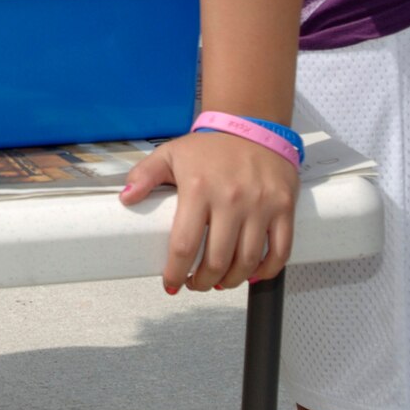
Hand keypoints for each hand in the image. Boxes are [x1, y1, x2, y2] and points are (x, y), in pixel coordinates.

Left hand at [119, 129, 297, 290]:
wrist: (252, 125)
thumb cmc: (209, 146)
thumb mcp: (170, 154)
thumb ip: (144, 175)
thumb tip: (126, 198)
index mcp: (198, 189)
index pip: (184, 244)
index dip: (176, 272)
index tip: (171, 284)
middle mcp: (231, 199)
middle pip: (217, 260)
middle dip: (204, 282)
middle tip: (197, 284)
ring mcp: (261, 205)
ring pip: (248, 260)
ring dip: (232, 280)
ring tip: (220, 281)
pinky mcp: (284, 207)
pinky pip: (281, 250)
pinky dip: (268, 270)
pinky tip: (253, 274)